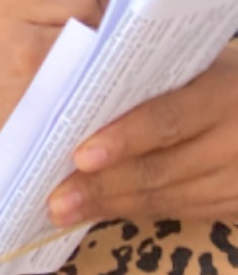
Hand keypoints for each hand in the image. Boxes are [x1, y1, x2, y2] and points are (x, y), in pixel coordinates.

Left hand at [48, 43, 237, 227]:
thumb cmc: (228, 78)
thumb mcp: (202, 63)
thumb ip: (152, 71)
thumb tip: (79, 82)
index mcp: (222, 95)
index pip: (166, 121)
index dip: (123, 140)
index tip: (79, 157)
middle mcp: (234, 142)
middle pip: (161, 170)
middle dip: (103, 187)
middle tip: (55, 200)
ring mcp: (237, 181)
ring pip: (168, 199)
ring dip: (113, 207)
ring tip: (64, 212)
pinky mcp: (235, 205)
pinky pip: (181, 212)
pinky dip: (138, 212)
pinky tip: (102, 212)